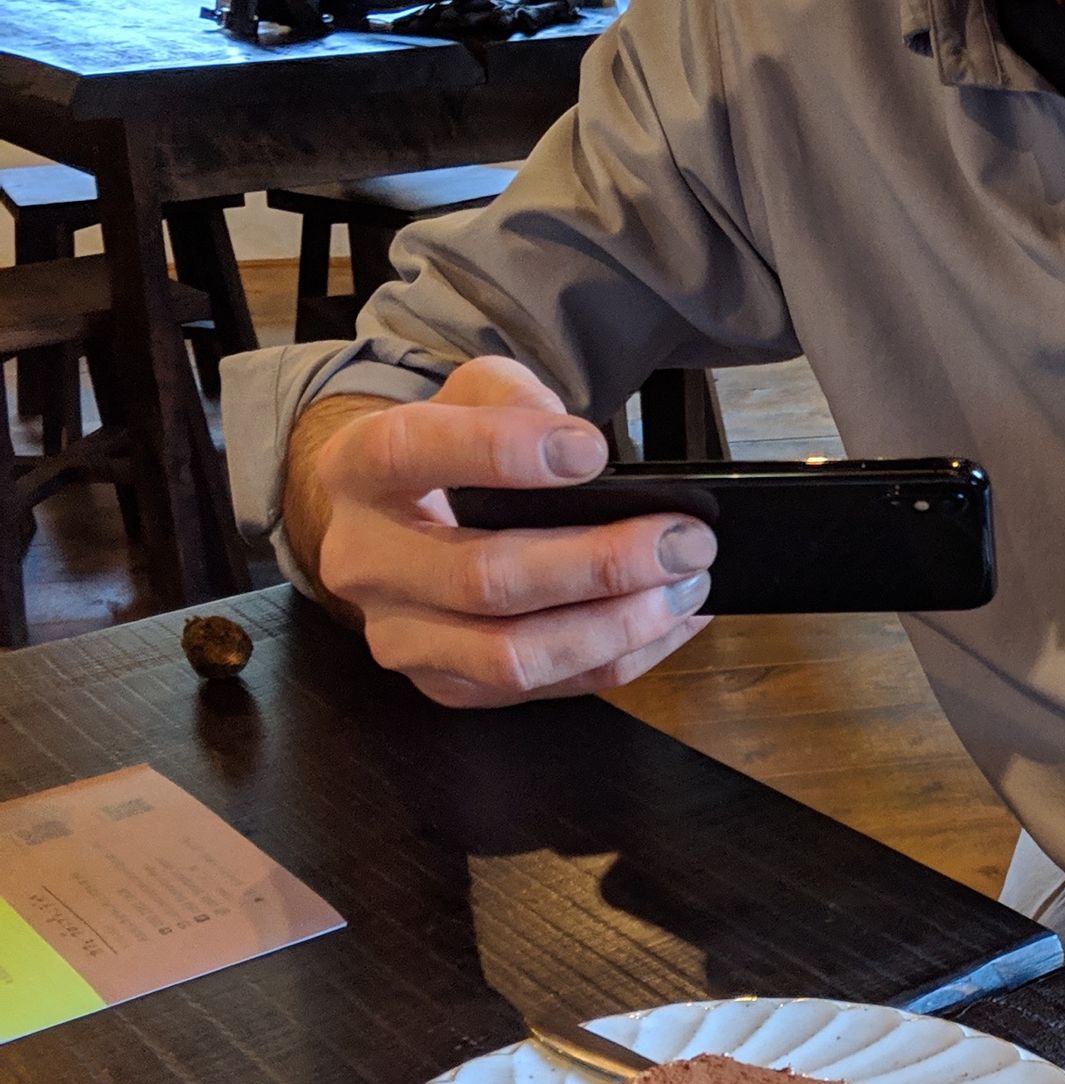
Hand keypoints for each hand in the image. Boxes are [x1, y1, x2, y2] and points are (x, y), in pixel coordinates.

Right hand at [302, 355, 715, 707]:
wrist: (401, 518)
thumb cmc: (450, 450)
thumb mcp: (471, 394)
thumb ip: (512, 395)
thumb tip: (568, 442)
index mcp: (357, 468)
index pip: (413, 452)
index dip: (502, 451)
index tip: (592, 451)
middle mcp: (363, 561)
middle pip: (482, 578)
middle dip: (599, 563)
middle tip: (685, 540)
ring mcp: (398, 635)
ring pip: (511, 656)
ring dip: (616, 626)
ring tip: (688, 586)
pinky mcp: (444, 684)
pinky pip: (540, 689)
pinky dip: (619, 659)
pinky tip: (673, 621)